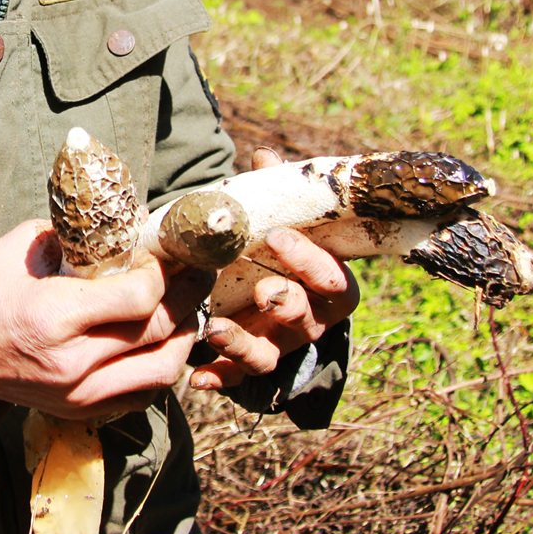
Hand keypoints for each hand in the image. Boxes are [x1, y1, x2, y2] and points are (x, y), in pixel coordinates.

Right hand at [0, 219, 213, 419]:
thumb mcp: (20, 249)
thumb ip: (77, 239)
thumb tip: (126, 225)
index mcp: (54, 315)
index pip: (138, 298)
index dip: (163, 272)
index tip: (165, 253)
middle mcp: (72, 361)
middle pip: (157, 330)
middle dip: (188, 296)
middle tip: (199, 271)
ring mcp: (78, 393)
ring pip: (161, 370)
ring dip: (184, 335)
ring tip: (189, 307)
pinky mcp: (79, 410)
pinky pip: (141, 395)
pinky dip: (161, 368)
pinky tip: (162, 341)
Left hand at [188, 146, 359, 391]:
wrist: (276, 297)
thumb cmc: (281, 252)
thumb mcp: (283, 223)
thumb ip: (276, 194)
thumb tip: (264, 155)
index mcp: (327, 283)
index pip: (333, 276)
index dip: (309, 259)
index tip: (277, 238)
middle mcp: (309, 318)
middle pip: (307, 317)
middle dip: (286, 304)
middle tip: (263, 291)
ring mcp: (280, 344)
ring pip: (271, 354)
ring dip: (244, 344)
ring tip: (216, 331)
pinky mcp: (251, 363)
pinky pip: (239, 378)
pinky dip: (221, 378)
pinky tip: (199, 376)